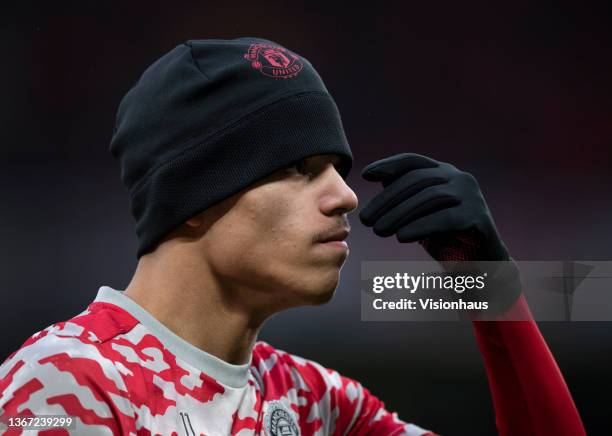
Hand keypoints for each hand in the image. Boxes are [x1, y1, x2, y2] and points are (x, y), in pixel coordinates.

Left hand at [359, 153, 521, 315]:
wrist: (481, 264)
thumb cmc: (444, 237)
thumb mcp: (420, 213)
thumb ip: (404, 196)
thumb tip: (377, 177)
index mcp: (444, 173)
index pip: (412, 161)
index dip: (388, 165)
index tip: (365, 175)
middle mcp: (460, 178)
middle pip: (417, 180)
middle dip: (387, 200)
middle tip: (365, 219)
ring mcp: (471, 196)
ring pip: (429, 198)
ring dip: (399, 214)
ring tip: (378, 231)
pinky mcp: (478, 216)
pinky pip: (445, 219)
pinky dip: (420, 227)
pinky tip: (401, 237)